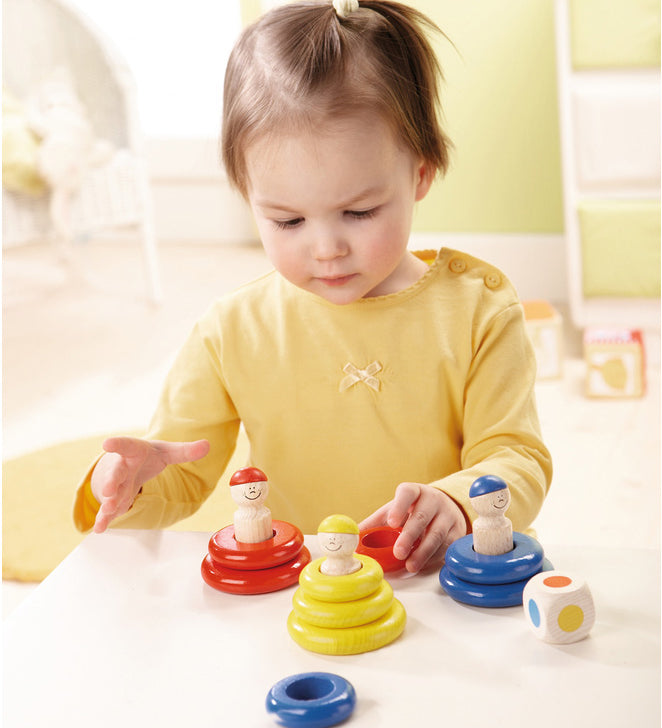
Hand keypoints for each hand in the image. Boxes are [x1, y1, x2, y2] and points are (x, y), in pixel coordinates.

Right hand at [90, 436, 209, 533]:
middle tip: (110, 489)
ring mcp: (116, 485)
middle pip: (116, 473)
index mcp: (133, 451)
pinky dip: (104, 519)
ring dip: (109, 502)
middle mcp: (121, 467)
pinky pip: (108, 509)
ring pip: (111, 494)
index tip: (107, 443)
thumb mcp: (167, 451)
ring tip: (108, 510)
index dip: (117, 443)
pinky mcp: (115, 499)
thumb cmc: (148, 455)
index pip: (126, 445)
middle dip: (112, 481)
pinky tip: (99, 528)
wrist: (129, 463)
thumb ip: (185, 451)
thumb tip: (207, 445)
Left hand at [359, 483, 466, 572]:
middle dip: (409, 536)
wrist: (444, 508)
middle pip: (421, 517)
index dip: (399, 506)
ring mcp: (447, 515)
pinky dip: (433, 557)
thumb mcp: (394, 511)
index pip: (407, 493)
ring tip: (410, 565)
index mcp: (414, 492)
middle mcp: (432, 500)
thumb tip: (353, 536)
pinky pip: (445, 546)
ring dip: (422, 552)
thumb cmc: (413, 510)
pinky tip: (423, 564)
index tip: (392, 522)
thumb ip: (375, 523)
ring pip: (436, 534)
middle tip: (398, 552)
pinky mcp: (456, 532)